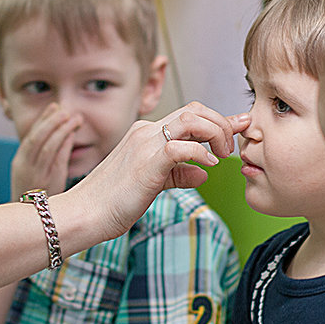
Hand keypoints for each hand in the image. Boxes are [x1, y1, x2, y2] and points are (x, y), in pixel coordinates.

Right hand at [9, 103, 80, 197]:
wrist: (33, 222)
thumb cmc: (38, 195)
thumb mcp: (37, 172)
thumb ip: (48, 153)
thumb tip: (65, 134)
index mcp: (20, 161)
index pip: (31, 134)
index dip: (42, 119)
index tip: (53, 106)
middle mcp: (26, 165)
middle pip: (36, 137)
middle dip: (50, 120)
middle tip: (63, 109)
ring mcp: (37, 174)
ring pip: (47, 146)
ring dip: (59, 129)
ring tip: (72, 117)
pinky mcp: (49, 182)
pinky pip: (57, 159)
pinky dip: (64, 144)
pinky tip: (72, 134)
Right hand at [69, 102, 249, 240]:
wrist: (83, 214)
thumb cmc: (112, 203)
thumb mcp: (152, 185)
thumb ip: (178, 174)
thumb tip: (204, 172)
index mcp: (146, 134)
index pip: (189, 115)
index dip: (219, 118)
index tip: (241, 123)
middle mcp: (146, 131)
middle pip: (195, 109)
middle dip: (222, 123)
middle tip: (232, 147)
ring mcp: (145, 143)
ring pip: (192, 119)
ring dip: (216, 133)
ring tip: (222, 155)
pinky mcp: (147, 161)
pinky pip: (182, 146)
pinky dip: (202, 153)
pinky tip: (208, 166)